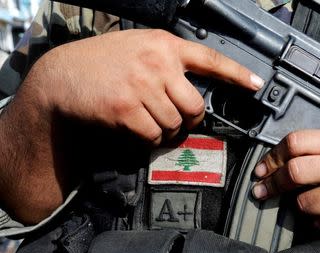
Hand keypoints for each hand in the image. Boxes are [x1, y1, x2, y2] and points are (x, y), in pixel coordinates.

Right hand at [0, 29, 263, 223]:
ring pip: (174, 124)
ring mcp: (141, 85)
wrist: (62, 76)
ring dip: (165, 131)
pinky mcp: (126, 108)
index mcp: (163, 45)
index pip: (209, 58)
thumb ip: (166, 62)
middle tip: (179, 122)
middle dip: (190, 121)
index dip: (236, 74)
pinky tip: (135, 129)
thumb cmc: (102, 63)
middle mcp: (157, 63)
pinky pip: (153, 135)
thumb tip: (191, 90)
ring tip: (148, 121)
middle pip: (195, 106)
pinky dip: (148, 139)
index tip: (256, 84)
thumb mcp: (138, 48)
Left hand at [252, 129, 319, 241]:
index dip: (272, 157)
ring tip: (316, 202)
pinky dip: (316, 222)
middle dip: (273, 184)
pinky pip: (317, 224)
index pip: (296, 142)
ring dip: (300, 205)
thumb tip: (269, 164)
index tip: (261, 170)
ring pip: (303, 203)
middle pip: (294, 171)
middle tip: (261, 191)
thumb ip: (312, 149)